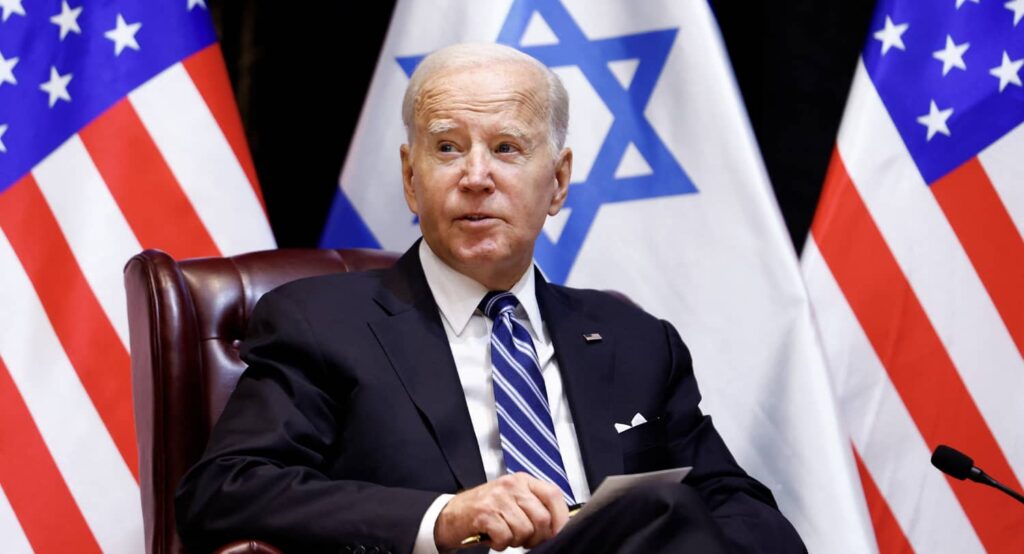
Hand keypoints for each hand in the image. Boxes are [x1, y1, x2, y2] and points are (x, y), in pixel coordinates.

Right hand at [434, 472, 569, 550]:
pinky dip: (501, 544)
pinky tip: (493, 537)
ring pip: (525, 530)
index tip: (558, 534)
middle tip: (525, 540)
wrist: (451, 515)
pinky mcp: (484, 513)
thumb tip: (560, 526)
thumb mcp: (514, 501)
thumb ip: (536, 507)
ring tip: (505, 535)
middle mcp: (511, 485)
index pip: (553, 495)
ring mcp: (497, 498)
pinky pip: (506, 537)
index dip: (560, 519)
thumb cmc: (486, 510)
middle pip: (542, 518)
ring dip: (516, 541)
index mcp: (523, 480)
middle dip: (537, 537)